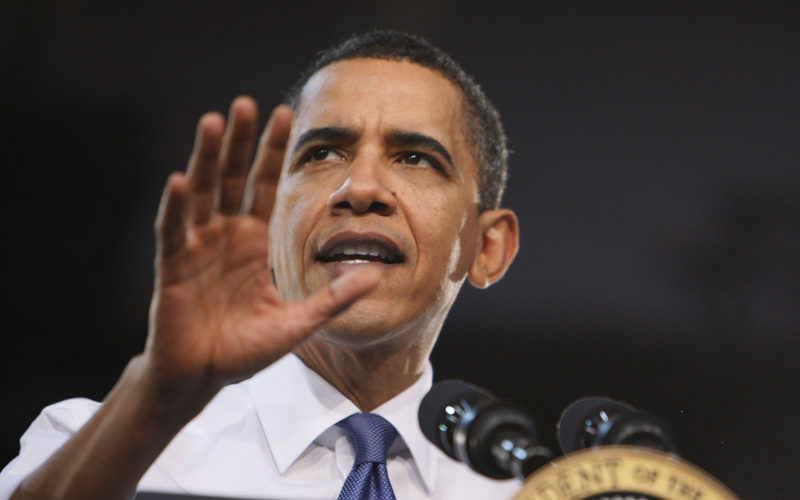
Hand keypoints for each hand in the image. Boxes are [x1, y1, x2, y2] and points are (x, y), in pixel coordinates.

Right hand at [145, 97, 380, 390]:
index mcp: (253, 241)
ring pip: (201, 193)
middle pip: (232, 179)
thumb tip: (377, 276)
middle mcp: (225, 235)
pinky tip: (181, 180)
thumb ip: (334, 298)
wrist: (203, 377)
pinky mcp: (173, 267)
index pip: (263, 187)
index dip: (272, 152)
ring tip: (214, 122)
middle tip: (247, 103)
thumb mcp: (298, 322)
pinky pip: (173, 231)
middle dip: (239, 142)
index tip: (284, 115)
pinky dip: (176, 207)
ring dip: (206, 158)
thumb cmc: (246, 349)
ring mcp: (196, 247)